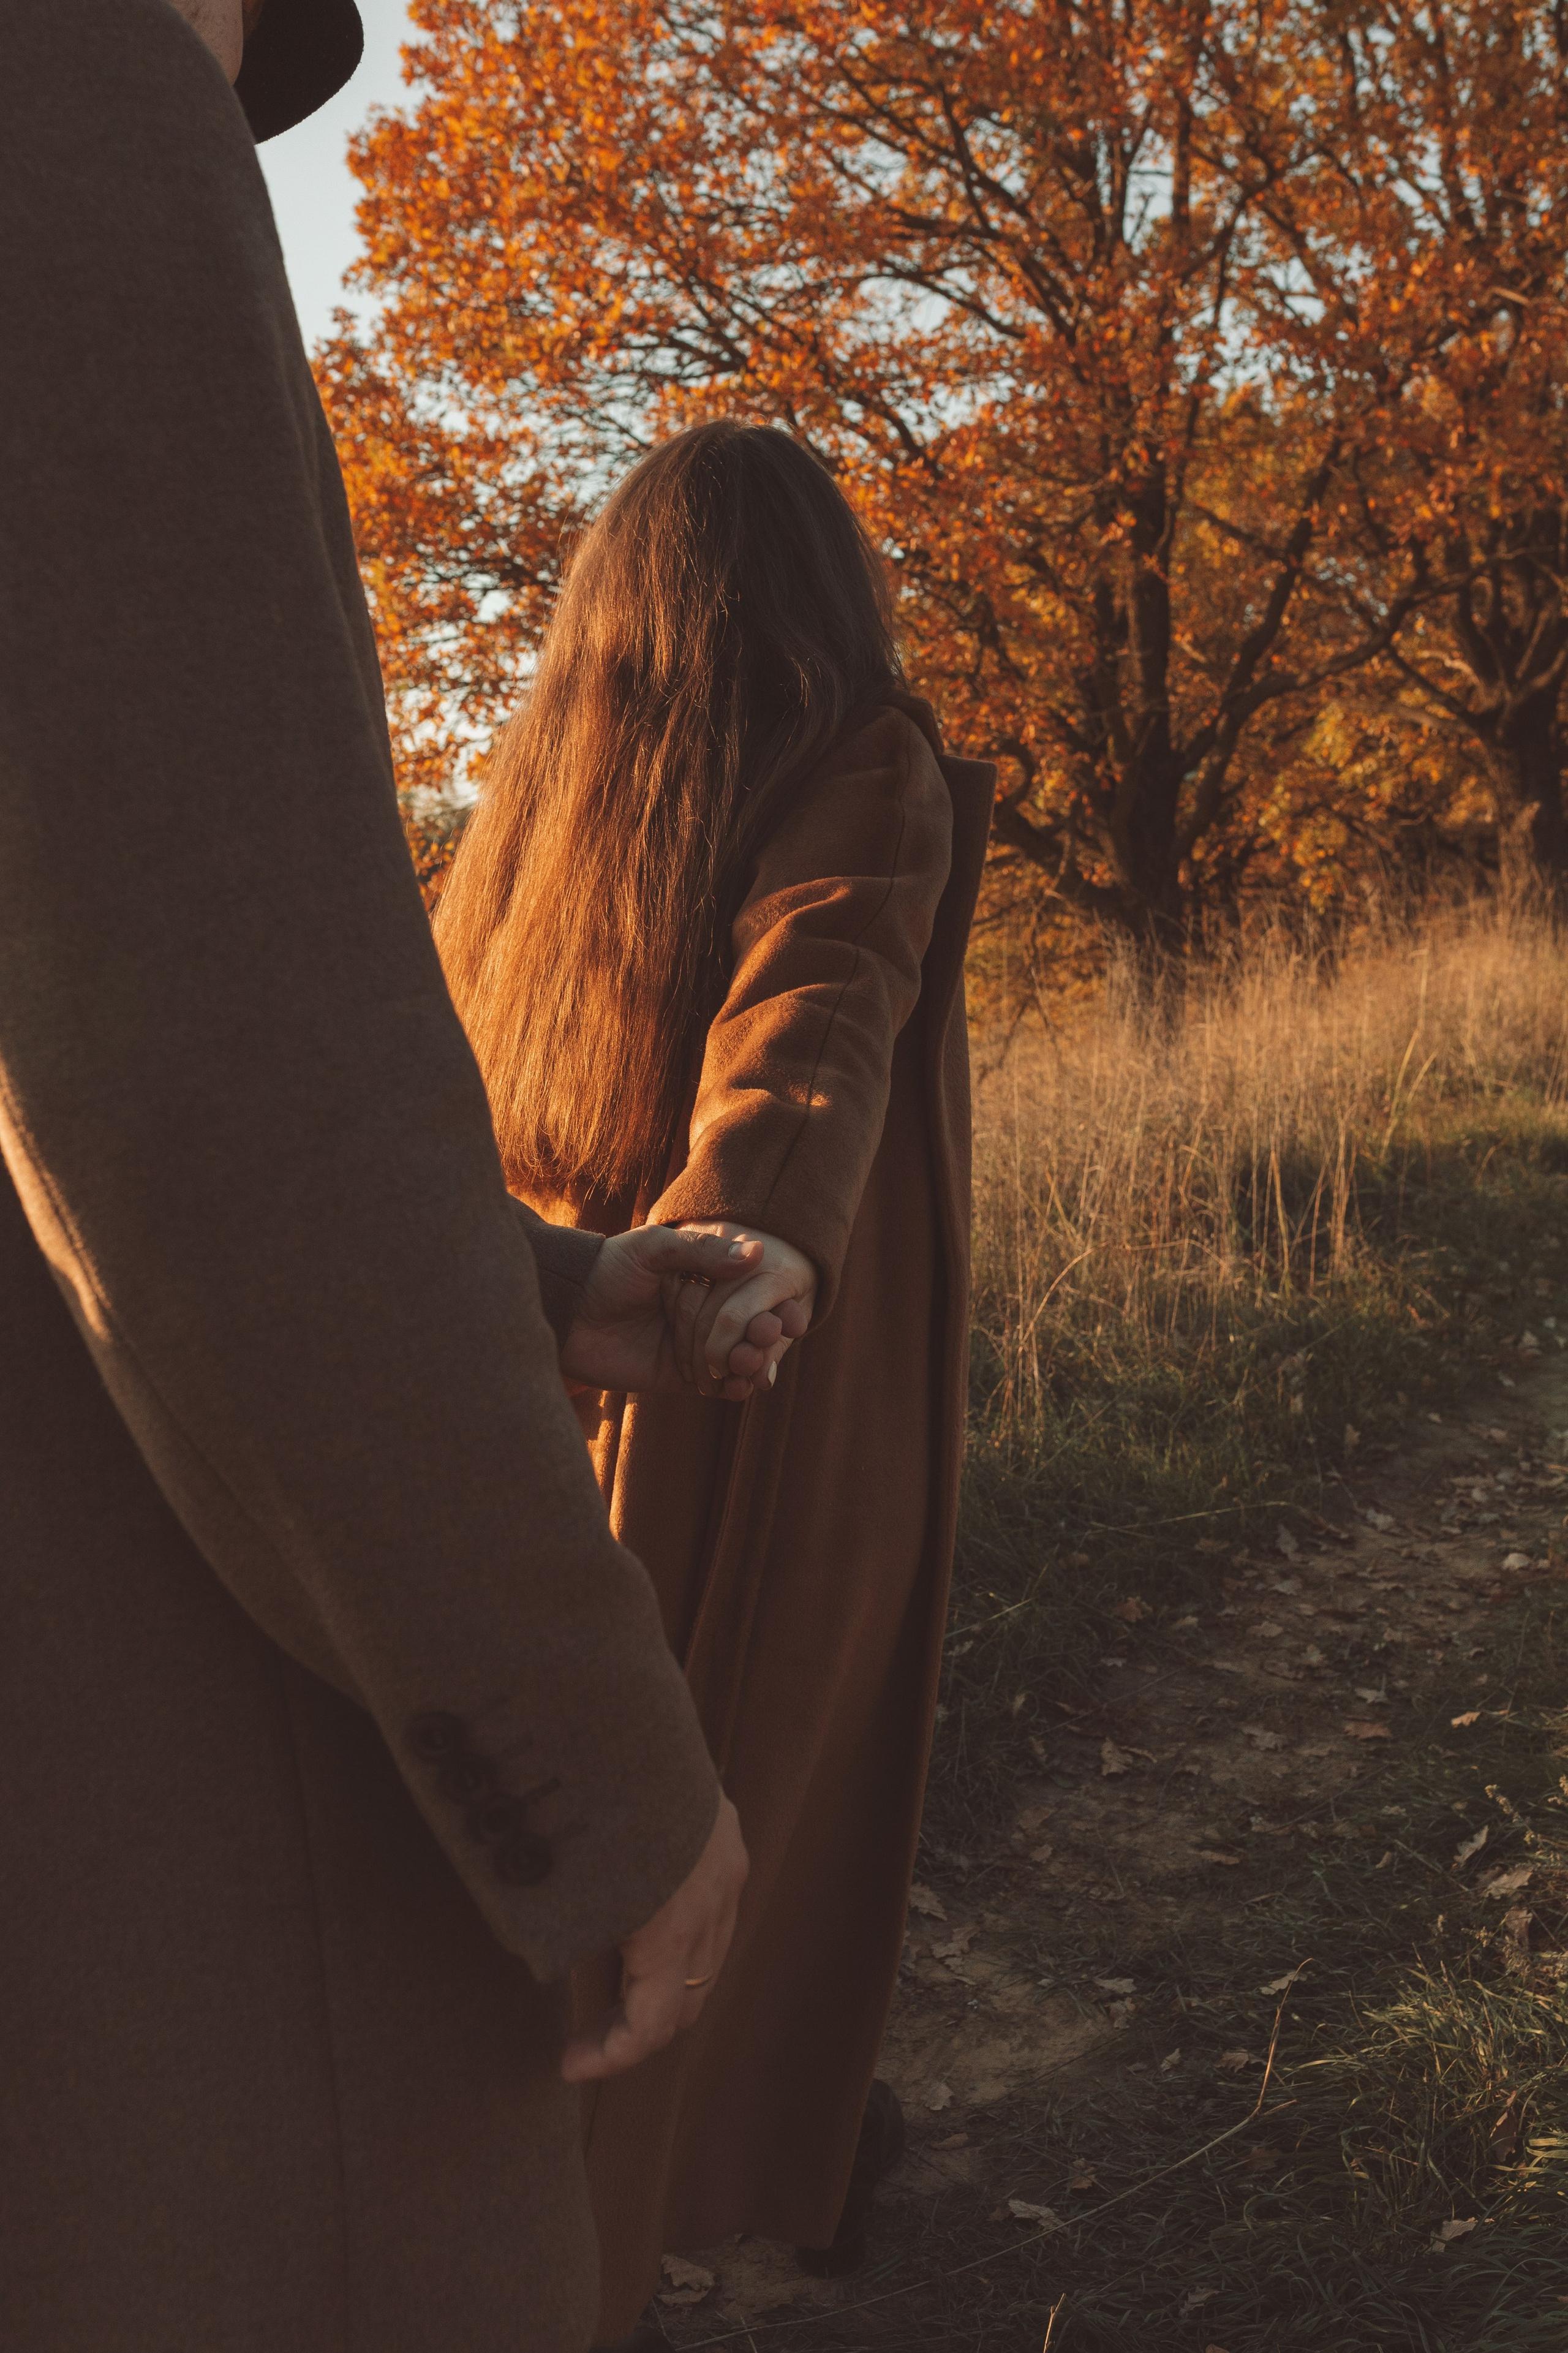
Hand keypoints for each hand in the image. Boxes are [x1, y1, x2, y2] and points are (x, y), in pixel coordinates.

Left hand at [560, 1227, 787, 1394]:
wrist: (565, 1313)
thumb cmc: (607, 1271)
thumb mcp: (652, 1249)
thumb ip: (702, 1252)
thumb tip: (757, 1252)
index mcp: (705, 1278)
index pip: (753, 1291)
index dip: (778, 1302)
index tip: (796, 1310)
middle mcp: (706, 1311)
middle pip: (754, 1327)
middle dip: (769, 1335)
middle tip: (772, 1334)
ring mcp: (696, 1345)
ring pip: (742, 1358)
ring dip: (756, 1363)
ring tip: (753, 1362)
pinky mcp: (682, 1376)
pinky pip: (719, 1385)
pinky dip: (736, 1388)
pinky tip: (741, 1386)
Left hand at [561, 1797, 748, 2082]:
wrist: (619, 1708)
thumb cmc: (577, 1802)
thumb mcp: (561, 1884)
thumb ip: (566, 1935)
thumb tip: (544, 1976)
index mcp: (669, 1926)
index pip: (651, 2027)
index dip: (609, 2058)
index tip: (566, 2065)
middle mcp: (710, 1904)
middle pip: (684, 2003)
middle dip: (634, 2030)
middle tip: (583, 2037)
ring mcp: (726, 1871)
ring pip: (704, 1961)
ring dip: (660, 1986)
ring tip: (606, 1987)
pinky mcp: (726, 1840)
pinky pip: (713, 1914)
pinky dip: (678, 1941)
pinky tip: (636, 1927)